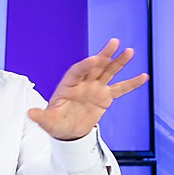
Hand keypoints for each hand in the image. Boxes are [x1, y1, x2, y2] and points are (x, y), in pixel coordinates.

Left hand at [28, 38, 147, 140]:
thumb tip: (30, 113)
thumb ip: (41, 116)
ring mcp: (95, 88)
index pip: (77, 71)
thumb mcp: (48, 121)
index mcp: (68, 85)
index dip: (86, 65)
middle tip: (113, 43)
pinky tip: (142, 76)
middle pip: (94, 66)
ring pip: (108, 72)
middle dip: (104, 55)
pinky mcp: (105, 97)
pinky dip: (131, 83)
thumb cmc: (56, 123)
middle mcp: (83, 83)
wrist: (68, 132)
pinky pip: (120, 89)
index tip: (94, 59)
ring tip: (129, 52)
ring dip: (118, 62)